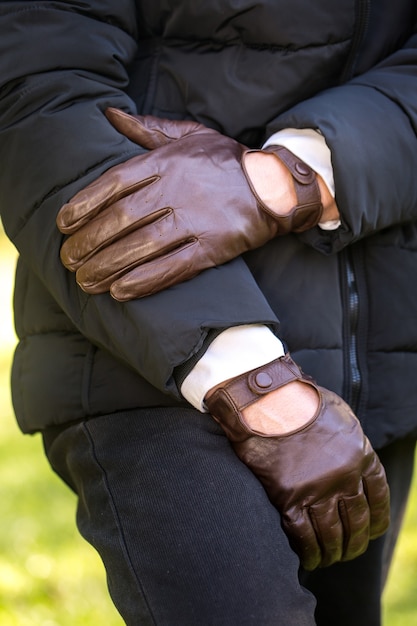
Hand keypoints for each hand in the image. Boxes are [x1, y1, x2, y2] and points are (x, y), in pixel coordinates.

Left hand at [57, 109, 321, 299]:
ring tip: (86, 281)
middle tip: (69, 260)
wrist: (277, 185)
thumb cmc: (227, 161)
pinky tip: (121, 291)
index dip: (84, 205)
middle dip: (89, 242)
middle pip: (121, 219)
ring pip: (142, 246)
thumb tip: (110, 114)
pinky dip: (145, 281)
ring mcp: (196, 220)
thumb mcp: (190, 135)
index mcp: (167, 162)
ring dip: (108, 266)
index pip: (114, 183)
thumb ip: (148, 128)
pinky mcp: (213, 248)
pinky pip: (173, 267)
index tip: (64, 223)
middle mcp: (177, 190)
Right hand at [204, 354, 389, 570]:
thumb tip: (351, 463)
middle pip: (356, 523)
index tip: (371, 531)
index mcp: (360, 455)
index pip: (379, 499)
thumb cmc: (298, 400)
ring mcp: (317, 488)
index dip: (376, 521)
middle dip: (354, 543)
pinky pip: (302, 535)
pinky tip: (307, 559)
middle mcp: (344, 476)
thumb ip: (349, 442)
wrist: (265, 398)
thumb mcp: (339, 415)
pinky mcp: (288, 496)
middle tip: (347, 552)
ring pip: (331, 534)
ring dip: (332, 553)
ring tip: (327, 559)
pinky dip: (307, 552)